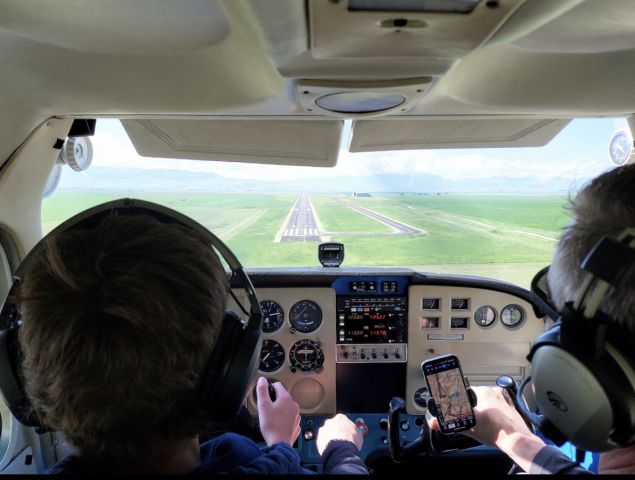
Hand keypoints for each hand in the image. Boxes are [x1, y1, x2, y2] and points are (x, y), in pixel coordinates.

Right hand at [256, 377, 300, 446]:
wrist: (280, 444)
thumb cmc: (272, 426)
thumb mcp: (263, 406)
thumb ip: (262, 391)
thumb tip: (262, 380)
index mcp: (286, 398)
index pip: (277, 385)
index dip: (269, 388)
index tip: (265, 394)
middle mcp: (294, 405)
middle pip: (282, 396)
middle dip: (274, 400)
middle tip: (266, 409)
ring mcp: (296, 415)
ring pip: (286, 407)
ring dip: (279, 409)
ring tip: (271, 417)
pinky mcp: (296, 424)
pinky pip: (289, 417)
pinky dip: (283, 418)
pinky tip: (277, 424)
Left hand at [316, 414, 362, 454]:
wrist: (341, 450)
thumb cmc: (350, 441)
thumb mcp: (358, 434)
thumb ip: (354, 430)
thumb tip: (355, 433)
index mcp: (340, 417)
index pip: (342, 420)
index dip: (345, 427)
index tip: (347, 432)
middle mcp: (330, 422)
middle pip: (332, 425)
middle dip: (336, 431)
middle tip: (341, 439)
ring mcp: (323, 430)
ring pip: (326, 433)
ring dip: (329, 438)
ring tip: (336, 446)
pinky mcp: (318, 439)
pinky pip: (322, 442)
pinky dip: (325, 445)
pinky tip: (331, 449)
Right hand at [427, 385, 544, 471]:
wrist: (517, 441)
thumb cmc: (495, 432)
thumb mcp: (469, 427)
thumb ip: (450, 424)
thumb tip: (434, 423)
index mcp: (483, 391)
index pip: (466, 391)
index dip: (461, 400)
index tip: (461, 408)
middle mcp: (494, 391)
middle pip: (478, 396)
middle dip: (474, 405)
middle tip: (472, 418)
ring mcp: (505, 398)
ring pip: (489, 400)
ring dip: (485, 408)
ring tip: (484, 421)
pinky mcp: (512, 405)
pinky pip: (499, 405)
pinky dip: (495, 411)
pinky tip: (494, 422)